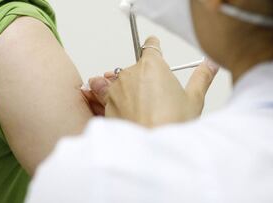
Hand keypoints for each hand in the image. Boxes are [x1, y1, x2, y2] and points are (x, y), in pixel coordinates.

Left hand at [85, 36, 218, 126]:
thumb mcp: (193, 100)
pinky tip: (123, 105)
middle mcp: (131, 73)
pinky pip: (106, 92)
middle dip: (145, 77)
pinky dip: (112, 95)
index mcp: (152, 66)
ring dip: (129, 88)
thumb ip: (201, 77)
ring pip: (123, 81)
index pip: (150, 46)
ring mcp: (116, 87)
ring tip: (144, 107)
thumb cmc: (170, 124)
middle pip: (137, 68)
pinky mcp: (107, 101)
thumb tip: (209, 65)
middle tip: (157, 95)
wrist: (150, 145)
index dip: (153, 47)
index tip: (154, 46)